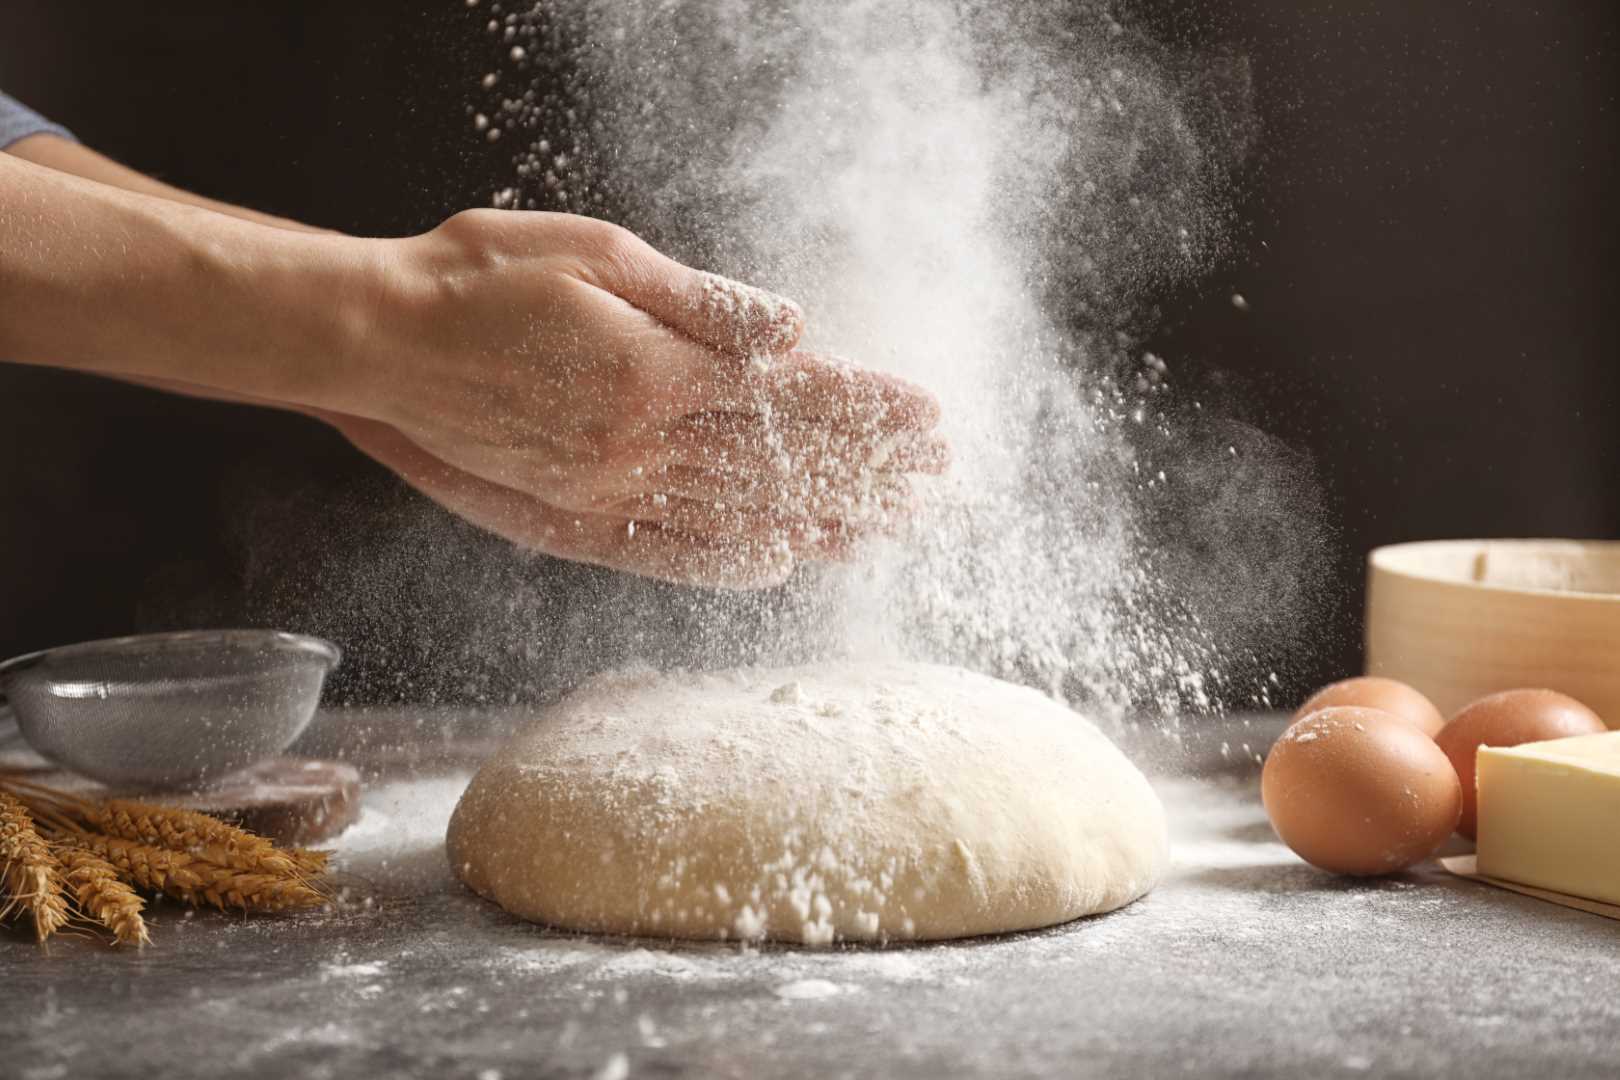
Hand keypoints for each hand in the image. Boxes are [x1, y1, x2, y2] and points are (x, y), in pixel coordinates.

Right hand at [323, 210, 948, 585]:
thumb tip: (794, 331)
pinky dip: (730, 562)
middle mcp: (639, 445)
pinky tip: (780, 563)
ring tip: (885, 527)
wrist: (375, 343)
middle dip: (865, 471)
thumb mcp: (596, 257)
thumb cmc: (480, 279)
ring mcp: (606, 490)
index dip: (866, 409)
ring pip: (736, 515)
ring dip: (819, 521)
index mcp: (653, 372)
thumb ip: (701, 304)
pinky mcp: (573, 517)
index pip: (790, 399)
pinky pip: (667, 552)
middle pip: (777, 465)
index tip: (928, 418)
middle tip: (933, 480)